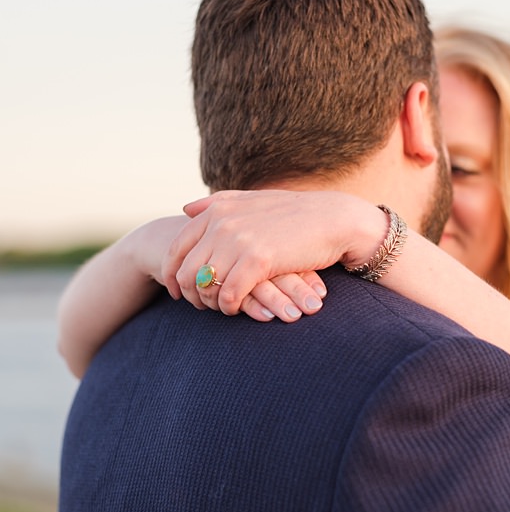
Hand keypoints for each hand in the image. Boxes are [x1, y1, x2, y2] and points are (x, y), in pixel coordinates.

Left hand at [164, 190, 386, 320]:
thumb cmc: (297, 213)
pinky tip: (237, 310)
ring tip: (222, 309)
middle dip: (191, 294)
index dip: (172, 274)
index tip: (179, 291)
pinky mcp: (258, 260)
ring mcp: (239, 241)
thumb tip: (185, 209)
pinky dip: (230, 307)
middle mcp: (222, 223)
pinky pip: (230, 293)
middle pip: (186, 270)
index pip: (177, 248)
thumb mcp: (253, 200)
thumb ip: (218, 203)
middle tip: (202, 307)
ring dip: (210, 303)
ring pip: (205, 285)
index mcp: (218, 210)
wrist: (335, 219)